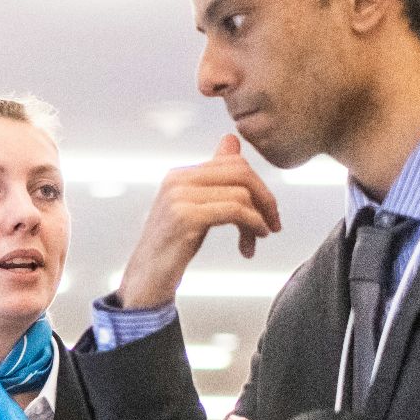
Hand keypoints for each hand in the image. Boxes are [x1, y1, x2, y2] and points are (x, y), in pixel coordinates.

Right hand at [116, 135, 281, 309]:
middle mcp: (178, 180)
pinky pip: (235, 211)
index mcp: (180, 175)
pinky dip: (251, 225)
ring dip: (258, 219)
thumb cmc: (171, 246)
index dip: (258, 186)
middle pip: (241, 172)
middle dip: (265, 198)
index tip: (267, 211)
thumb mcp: (195, 206)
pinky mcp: (186, 217)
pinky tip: (252, 241)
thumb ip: (214, 177)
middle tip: (273, 222)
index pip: (233, 163)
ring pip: (241, 193)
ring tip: (258, 238)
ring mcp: (180, 198)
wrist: (146, 278)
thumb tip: (231, 140)